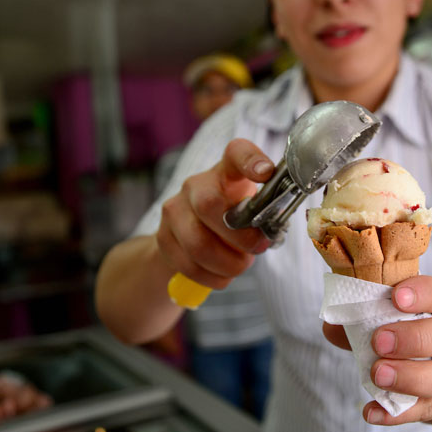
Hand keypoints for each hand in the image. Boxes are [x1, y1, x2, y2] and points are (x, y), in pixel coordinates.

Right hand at [156, 139, 275, 290]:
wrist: (189, 237)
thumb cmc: (232, 219)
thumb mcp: (251, 209)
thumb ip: (263, 214)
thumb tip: (269, 233)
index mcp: (226, 172)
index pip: (235, 154)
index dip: (250, 160)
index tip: (265, 172)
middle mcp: (196, 185)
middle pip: (210, 205)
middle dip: (241, 236)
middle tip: (258, 248)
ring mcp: (174, 210)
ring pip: (198, 244)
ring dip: (228, 263)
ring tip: (240, 265)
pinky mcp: (163, 238)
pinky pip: (189, 266)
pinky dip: (213, 277)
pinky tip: (223, 274)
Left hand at [322, 276, 431, 425]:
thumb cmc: (429, 333)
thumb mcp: (408, 318)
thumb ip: (370, 319)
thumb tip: (333, 326)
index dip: (424, 294)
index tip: (395, 296)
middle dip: (416, 339)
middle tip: (379, 342)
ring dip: (411, 378)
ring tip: (378, 376)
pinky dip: (400, 414)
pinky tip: (373, 412)